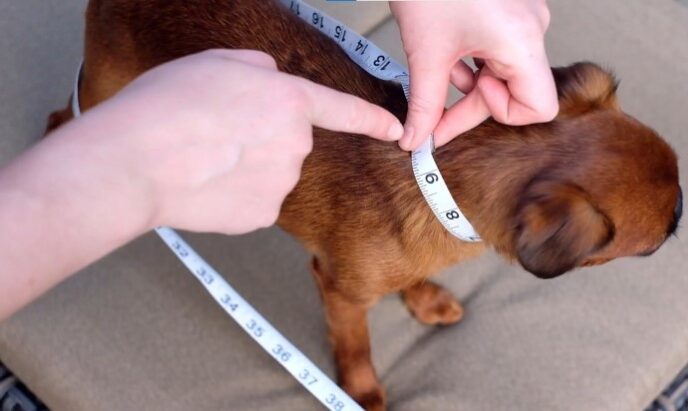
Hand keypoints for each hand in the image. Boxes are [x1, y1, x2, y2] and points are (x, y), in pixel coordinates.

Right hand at [82, 49, 402, 233]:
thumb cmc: (166, 107)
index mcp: (288, 100)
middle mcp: (296, 143)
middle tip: (214, 134)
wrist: (135, 162)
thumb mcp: (215, 63)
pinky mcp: (263, 215)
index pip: (343, 111)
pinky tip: (206, 186)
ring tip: (203, 159)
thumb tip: (270, 77)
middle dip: (262, 139)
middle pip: (289, 142)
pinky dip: (235, 197)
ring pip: (270, 173)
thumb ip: (257, 68)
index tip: (397, 128)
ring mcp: (282, 183)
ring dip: (246, 168)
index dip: (372, 118)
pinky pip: (255, 202)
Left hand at [390, 0, 557, 149]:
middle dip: (472, 103)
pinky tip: (446, 49)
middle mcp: (534, 28)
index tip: (460, 106)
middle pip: (517, 91)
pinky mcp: (511, 8)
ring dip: (470, 80)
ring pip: (505, 71)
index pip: (538, 108)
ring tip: (438, 63)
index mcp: (522, 41)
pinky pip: (500, 49)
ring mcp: (525, 16)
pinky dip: (472, 59)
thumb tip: (416, 142)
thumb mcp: (424, 53)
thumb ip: (424, 106)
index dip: (497, 115)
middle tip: (433, 114)